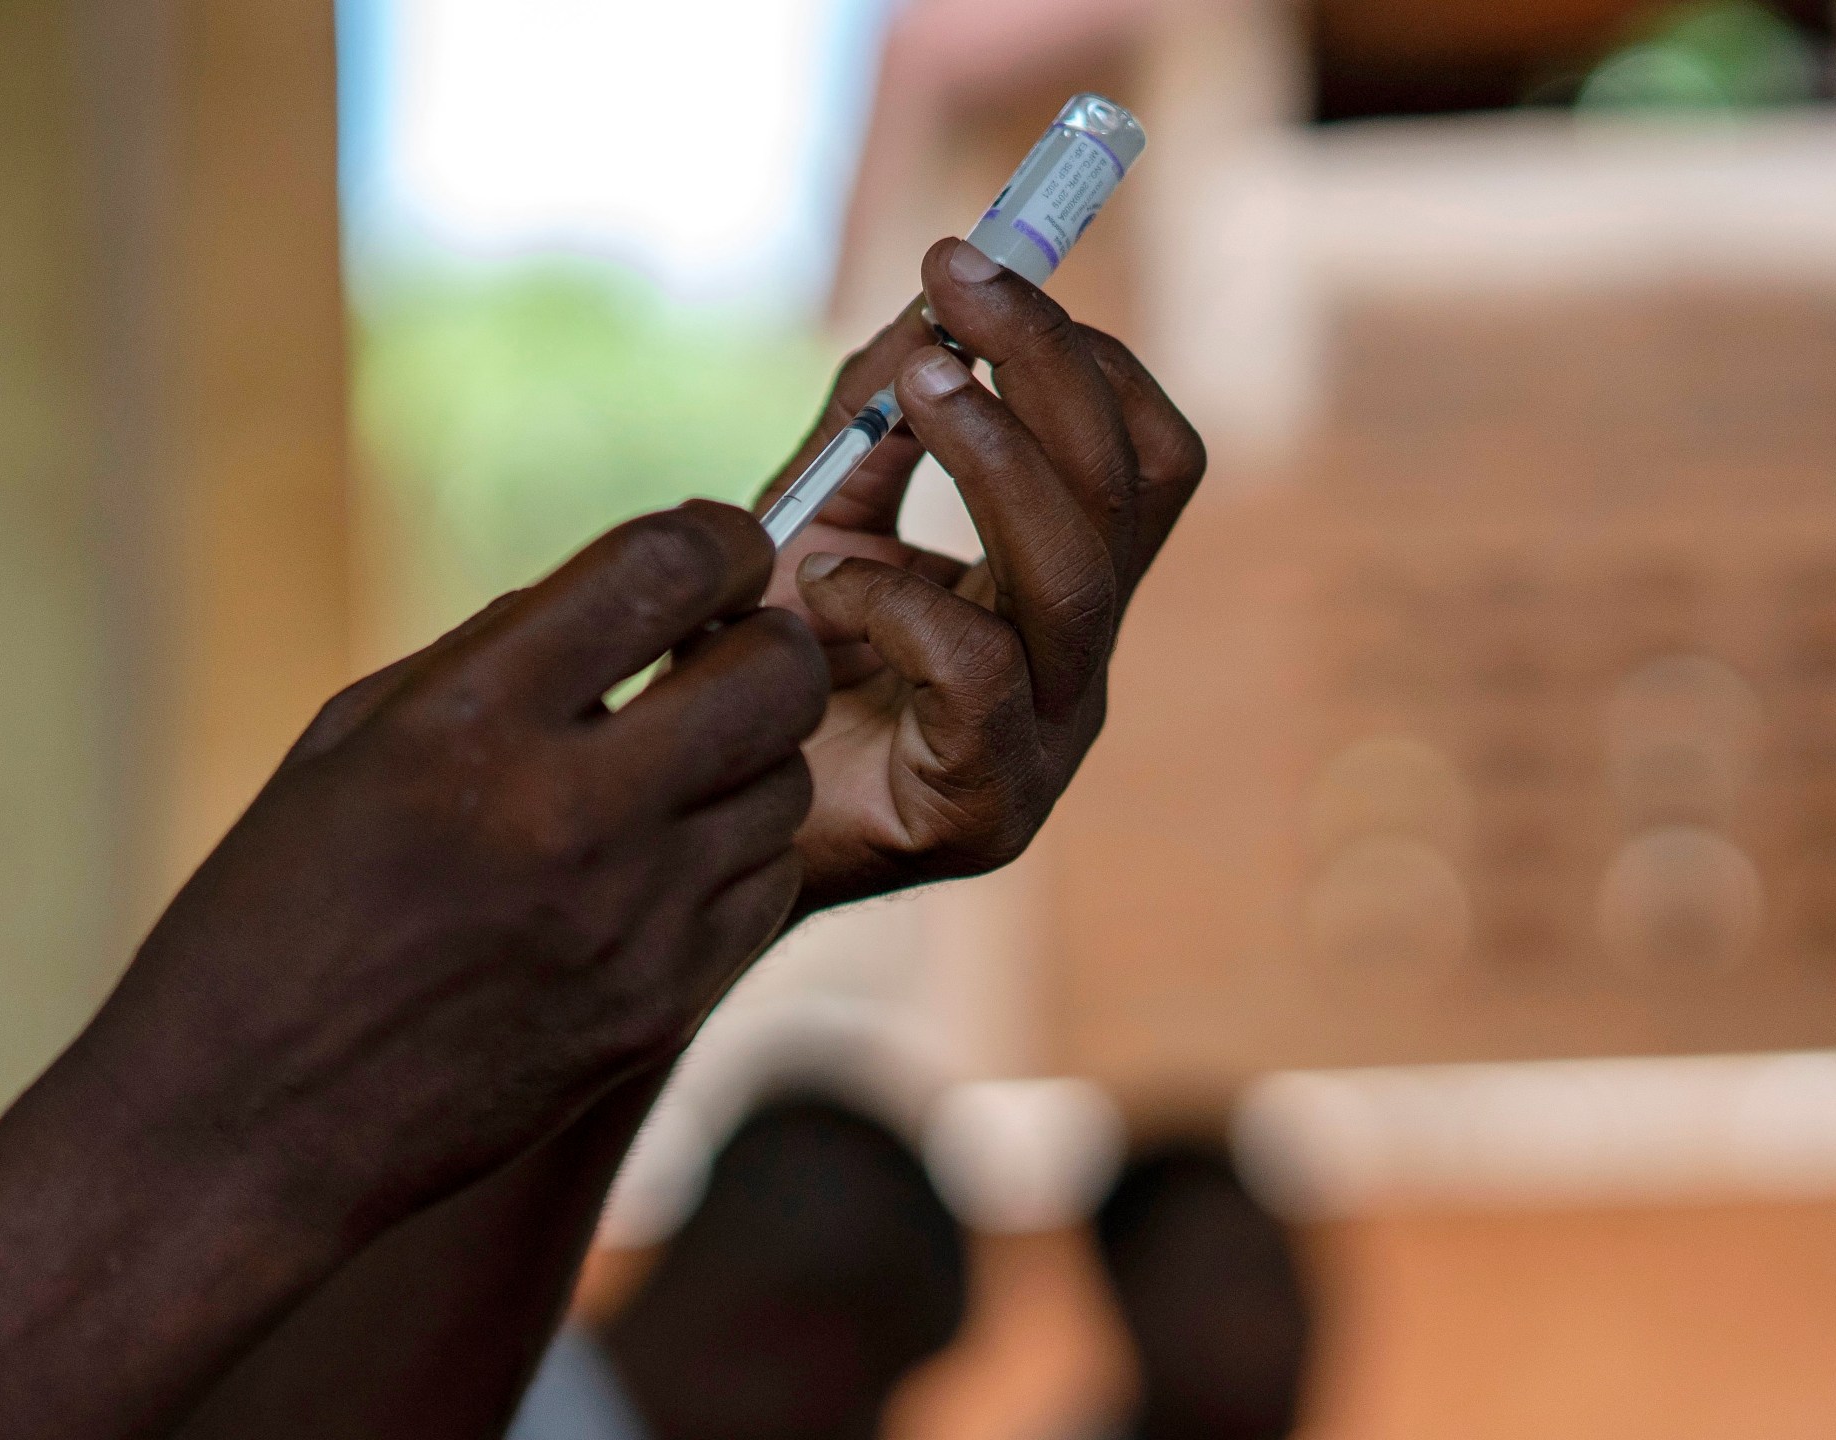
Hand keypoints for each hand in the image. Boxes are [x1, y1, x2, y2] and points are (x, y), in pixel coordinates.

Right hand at [83, 501, 827, 1226]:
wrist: (245, 1128)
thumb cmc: (273, 913)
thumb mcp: (348, 743)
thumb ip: (492, 655)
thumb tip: (630, 595)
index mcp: (467, 723)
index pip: (667, 567)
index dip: (719, 538)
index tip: (717, 550)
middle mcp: (566, 814)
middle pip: (775, 673)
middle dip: (763, 640)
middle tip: (716, 654)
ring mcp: (628, 921)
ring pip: (786, 783)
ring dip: (746, 756)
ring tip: (670, 769)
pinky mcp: (660, 1007)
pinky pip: (767, 887)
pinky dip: (734, 854)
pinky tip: (662, 859)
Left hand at [758, 238, 1205, 912]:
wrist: (692, 834)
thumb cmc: (763, 682)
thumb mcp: (819, 524)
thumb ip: (872, 429)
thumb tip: (924, 305)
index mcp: (1061, 591)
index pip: (1143, 456)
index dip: (1082, 353)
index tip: (977, 265)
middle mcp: (1076, 664)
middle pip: (1130, 493)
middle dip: (1047, 366)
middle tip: (956, 284)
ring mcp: (1045, 741)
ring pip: (1077, 575)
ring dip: (994, 454)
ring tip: (915, 381)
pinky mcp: (984, 807)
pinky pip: (980, 672)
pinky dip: (899, 601)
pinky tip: (826, 590)